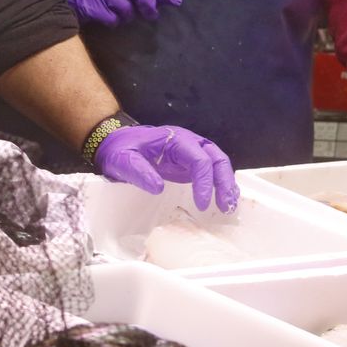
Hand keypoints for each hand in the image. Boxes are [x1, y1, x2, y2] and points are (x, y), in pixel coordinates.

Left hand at [94, 125, 238, 212]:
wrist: (117, 142)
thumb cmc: (121, 150)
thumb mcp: (124, 161)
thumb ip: (140, 172)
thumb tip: (158, 188)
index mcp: (176, 140)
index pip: (200, 159)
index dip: (204, 182)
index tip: (202, 204)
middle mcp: (189, 143)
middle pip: (217, 159)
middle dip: (224, 182)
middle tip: (226, 205)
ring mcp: (191, 152)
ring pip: (218, 163)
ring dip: (226, 184)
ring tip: (229, 206)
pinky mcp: (190, 162)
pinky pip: (211, 170)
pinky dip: (220, 183)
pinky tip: (224, 198)